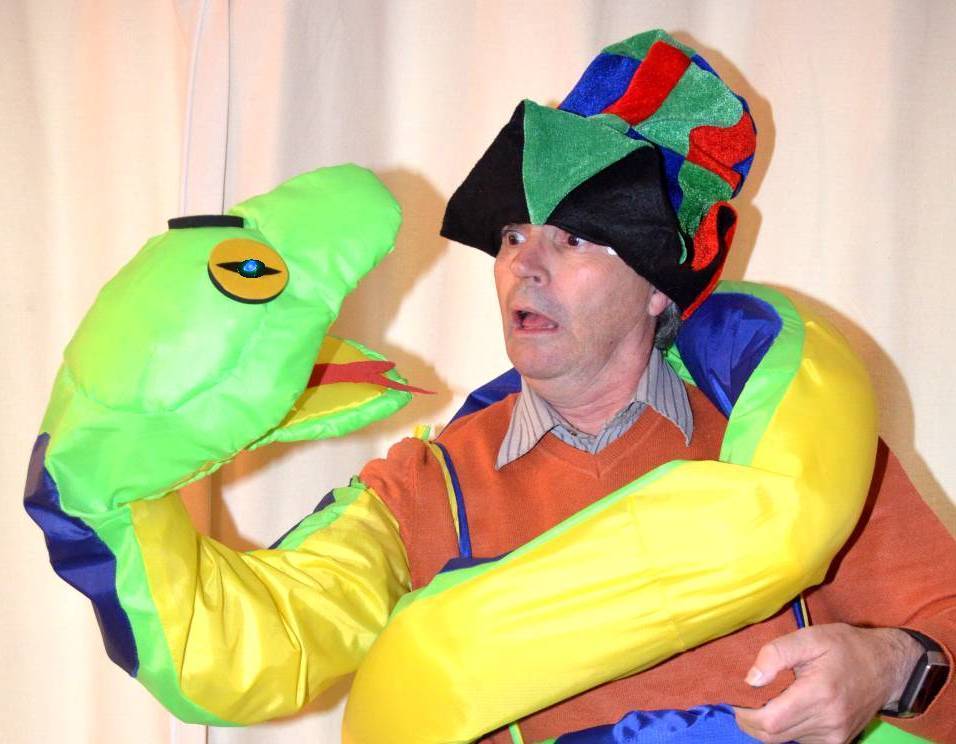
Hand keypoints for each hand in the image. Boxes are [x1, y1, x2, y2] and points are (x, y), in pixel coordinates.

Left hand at [733, 623, 921, 743]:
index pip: (769, 721)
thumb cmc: (844, 647)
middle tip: (743, 700)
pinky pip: (801, 742)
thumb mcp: (809, 638)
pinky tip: (785, 709)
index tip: (735, 699)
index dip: (745, 715)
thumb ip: (776, 654)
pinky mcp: (838, 742)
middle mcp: (828, 721)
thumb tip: (751, 679)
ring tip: (764, 701)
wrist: (886, 667)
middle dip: (750, 721)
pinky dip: (786, 730)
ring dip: (768, 726)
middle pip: (772, 736)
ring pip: (785, 741)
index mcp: (818, 694)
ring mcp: (834, 736)